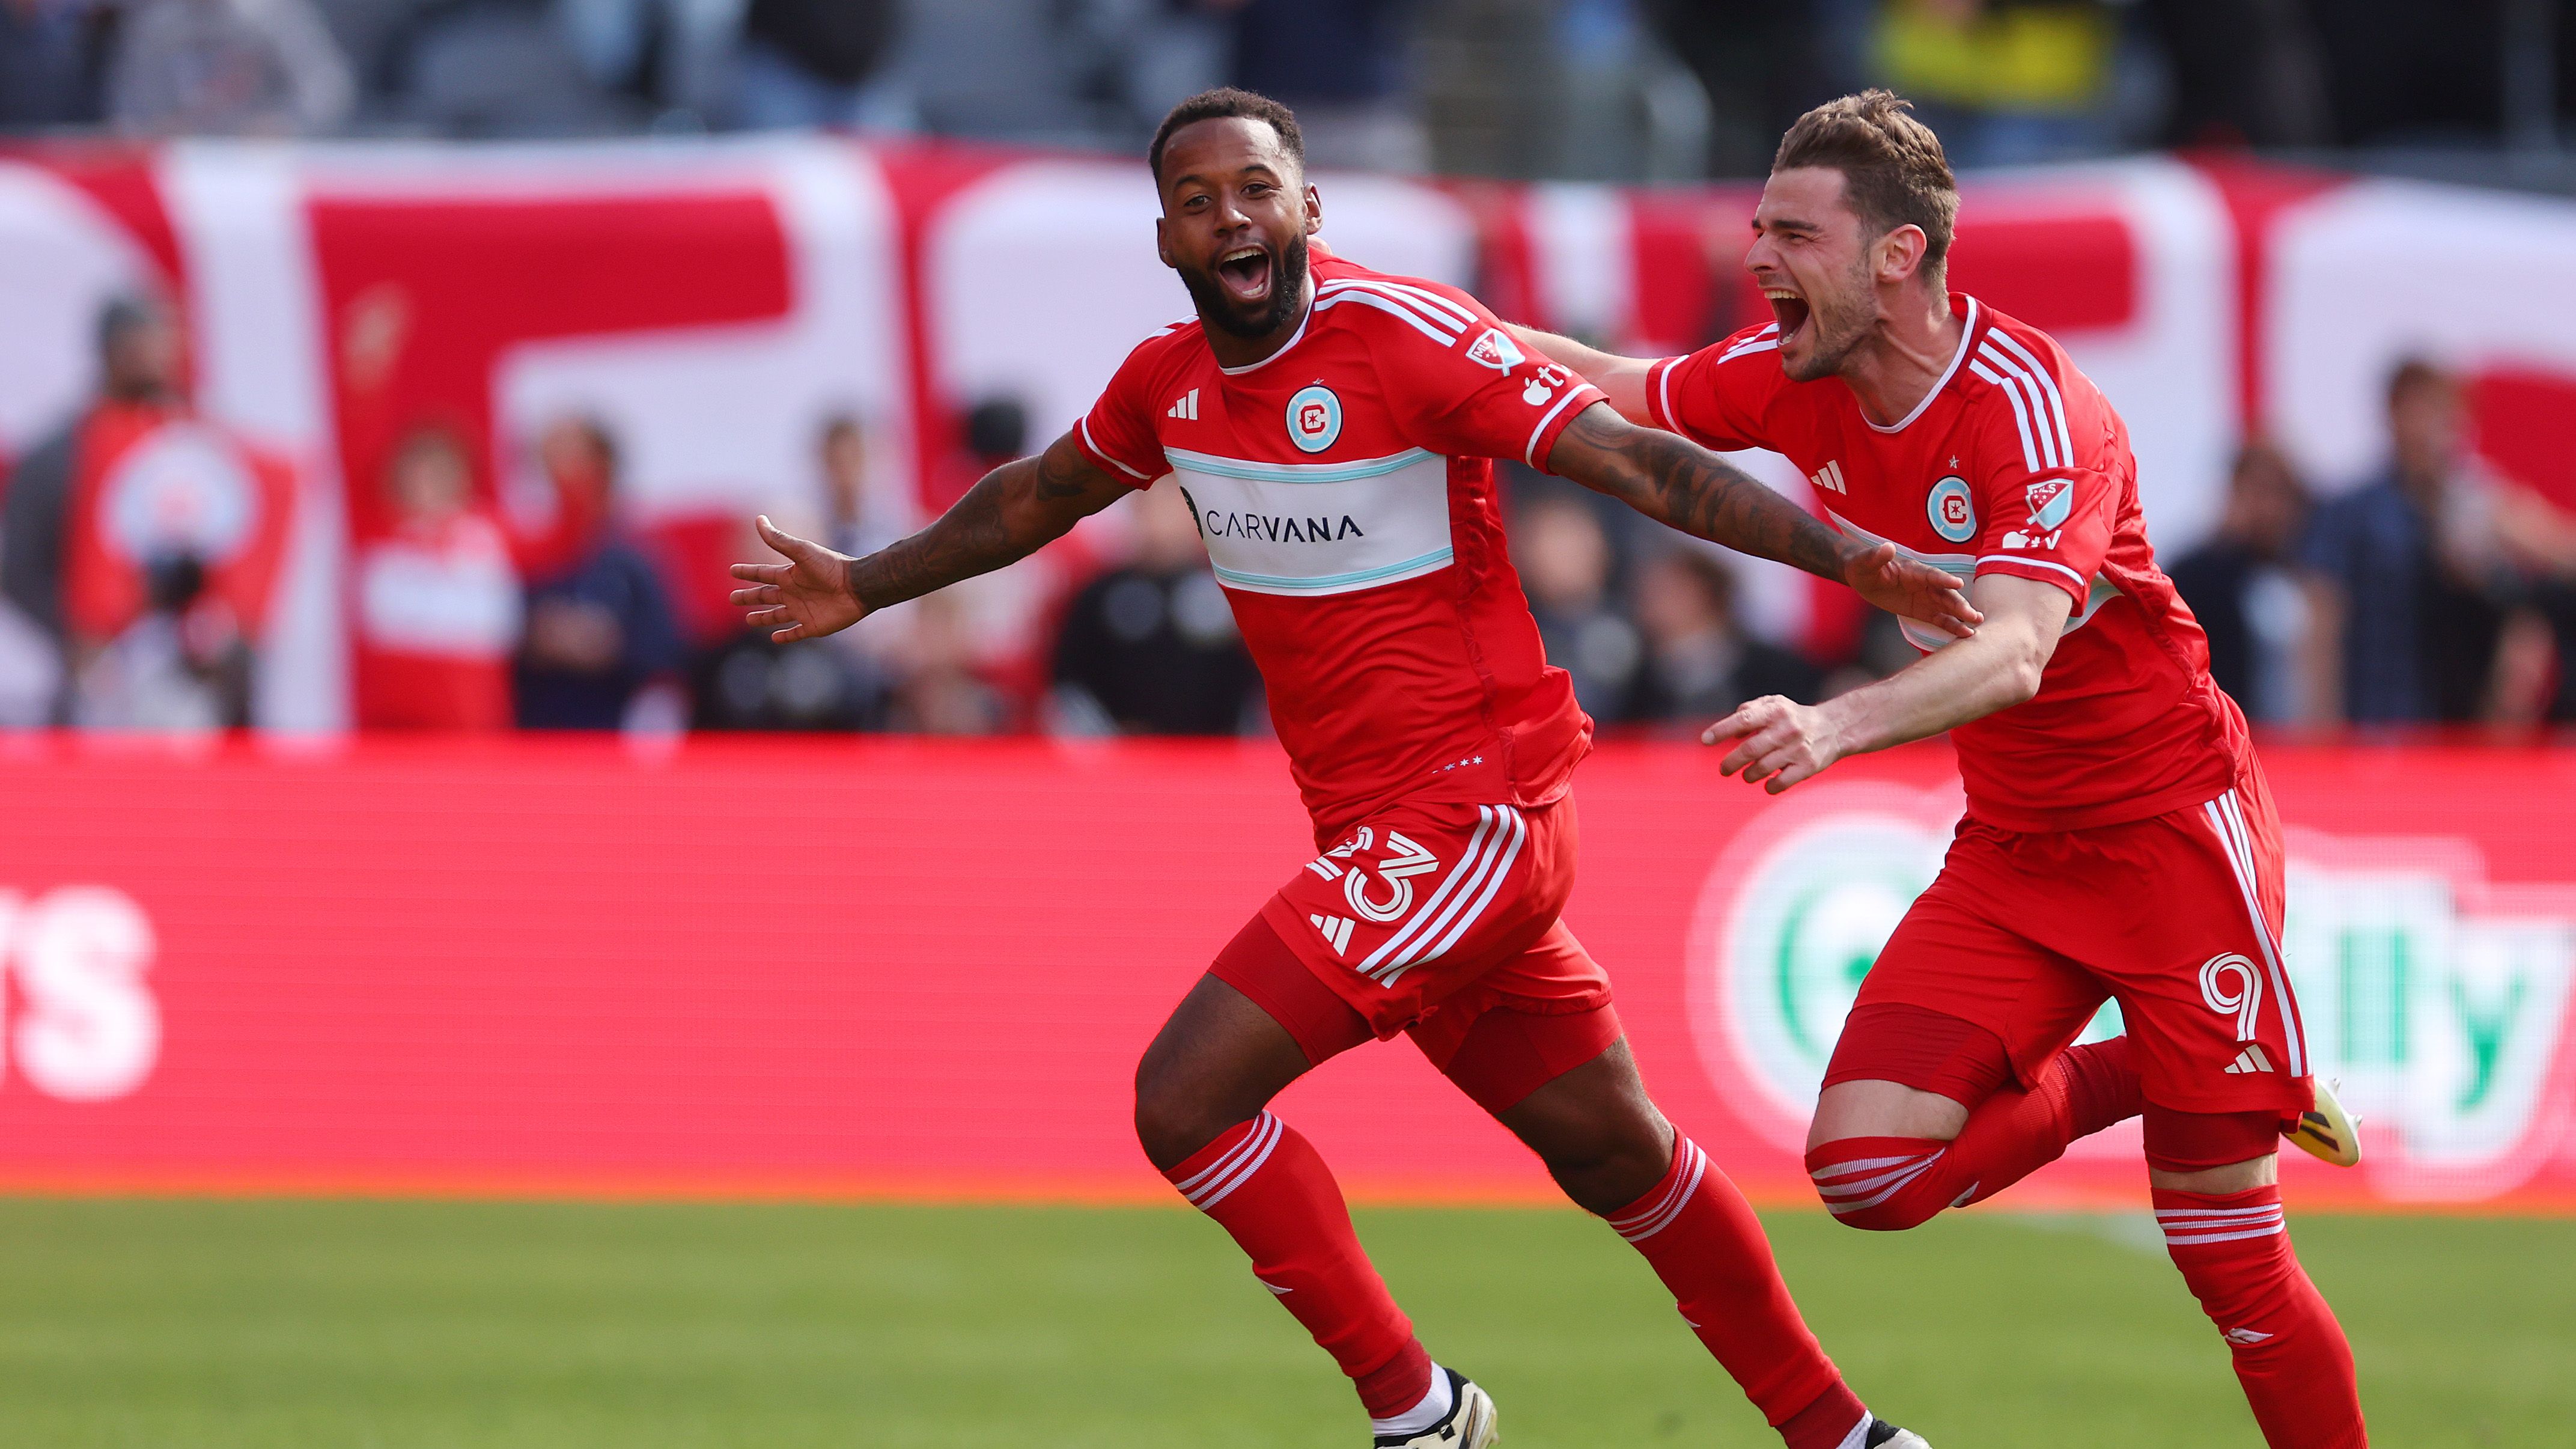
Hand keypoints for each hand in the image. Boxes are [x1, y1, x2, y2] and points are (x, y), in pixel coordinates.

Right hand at [729, 514, 863, 642]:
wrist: (857, 586)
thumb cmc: (830, 567)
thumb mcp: (801, 552)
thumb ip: (779, 540)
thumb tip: (758, 519)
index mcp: (789, 574)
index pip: (762, 573)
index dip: (747, 572)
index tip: (732, 571)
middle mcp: (794, 592)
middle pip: (765, 595)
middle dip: (749, 597)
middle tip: (732, 599)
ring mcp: (803, 610)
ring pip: (777, 615)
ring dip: (763, 618)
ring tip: (748, 619)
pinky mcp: (813, 626)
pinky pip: (796, 633)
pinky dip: (785, 637)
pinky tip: (774, 638)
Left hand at [1703, 695, 1843, 793]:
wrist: (1834, 728)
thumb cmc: (1793, 717)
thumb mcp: (1774, 704)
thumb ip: (1750, 711)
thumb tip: (1732, 731)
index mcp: (1776, 711)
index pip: (1744, 719)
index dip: (1722, 730)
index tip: (1705, 740)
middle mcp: (1787, 729)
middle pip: (1750, 749)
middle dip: (1731, 762)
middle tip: (1723, 770)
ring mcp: (1798, 749)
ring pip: (1762, 769)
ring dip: (1748, 775)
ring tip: (1747, 775)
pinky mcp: (1808, 767)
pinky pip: (1781, 783)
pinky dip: (1769, 787)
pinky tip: (1767, 783)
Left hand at [1843, 542, 1979, 638]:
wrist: (1863, 576)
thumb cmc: (1864, 566)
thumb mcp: (1866, 562)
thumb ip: (1877, 557)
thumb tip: (1887, 547)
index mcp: (1913, 571)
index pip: (1931, 575)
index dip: (1943, 580)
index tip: (1958, 584)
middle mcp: (1924, 583)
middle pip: (1945, 594)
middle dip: (1958, 603)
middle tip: (1972, 614)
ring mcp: (1926, 597)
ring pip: (1947, 606)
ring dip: (1962, 614)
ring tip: (1977, 622)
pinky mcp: (1923, 610)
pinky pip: (1940, 618)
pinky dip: (1953, 625)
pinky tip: (1966, 633)